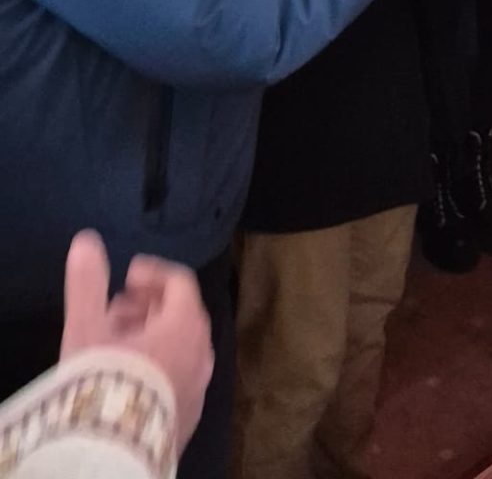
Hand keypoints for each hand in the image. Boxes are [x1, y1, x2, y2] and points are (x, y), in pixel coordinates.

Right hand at [61, 231, 213, 454]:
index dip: (152, 273)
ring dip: (152, 337)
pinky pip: (179, 377)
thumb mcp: (87, 329)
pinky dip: (159, 366)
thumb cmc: (105, 382)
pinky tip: (128, 380)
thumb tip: (86, 240)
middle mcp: (202, 352)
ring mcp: (200, 387)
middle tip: (114, 311)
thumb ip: (88, 283)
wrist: (113, 453)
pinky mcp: (189, 417)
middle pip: (182, 314)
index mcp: (185, 324)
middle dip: (148, 306)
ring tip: (115, 345)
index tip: (126, 277)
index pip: (180, 282)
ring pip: (181, 347)